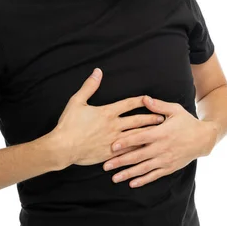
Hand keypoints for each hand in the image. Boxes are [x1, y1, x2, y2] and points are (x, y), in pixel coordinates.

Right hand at [45, 69, 164, 167]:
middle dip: (151, 118)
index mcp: (107, 112)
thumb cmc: (69, 124)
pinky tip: (148, 149)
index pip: (128, 104)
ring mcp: (114, 140)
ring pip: (136, 136)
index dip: (141, 101)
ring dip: (149, 133)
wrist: (63, 147)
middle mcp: (114, 126)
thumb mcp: (77, 101)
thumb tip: (97, 71)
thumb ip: (89, 86)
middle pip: (137, 120)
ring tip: (160, 133)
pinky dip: (139, 149)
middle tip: (163, 117)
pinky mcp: (111, 153)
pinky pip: (129, 151)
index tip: (151, 99)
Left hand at [102, 95, 216, 187]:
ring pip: (144, 168)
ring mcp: (166, 159)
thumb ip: (158, 105)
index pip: (140, 137)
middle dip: (121, 161)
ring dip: (128, 174)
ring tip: (114, 178)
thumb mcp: (175, 110)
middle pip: (138, 156)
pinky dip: (143, 180)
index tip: (112, 146)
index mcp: (161, 132)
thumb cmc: (187, 121)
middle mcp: (162, 147)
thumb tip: (144, 98)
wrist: (204, 138)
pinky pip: (155, 175)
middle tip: (105, 166)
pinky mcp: (170, 167)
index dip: (126, 142)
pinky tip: (132, 183)